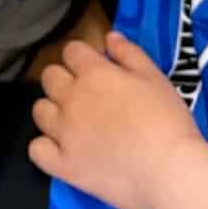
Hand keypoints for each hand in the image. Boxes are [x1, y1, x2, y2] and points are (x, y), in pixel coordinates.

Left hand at [28, 33, 203, 208]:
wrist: (170, 171)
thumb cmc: (168, 121)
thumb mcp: (155, 77)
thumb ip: (129, 53)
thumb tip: (109, 37)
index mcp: (94, 73)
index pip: (71, 50)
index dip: (83, 57)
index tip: (95, 68)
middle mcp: (72, 99)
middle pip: (50, 77)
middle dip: (64, 80)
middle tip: (85, 95)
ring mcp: (64, 133)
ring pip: (39, 110)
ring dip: (53, 111)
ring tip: (72, 122)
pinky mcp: (64, 165)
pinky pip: (37, 150)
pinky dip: (44, 148)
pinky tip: (61, 150)